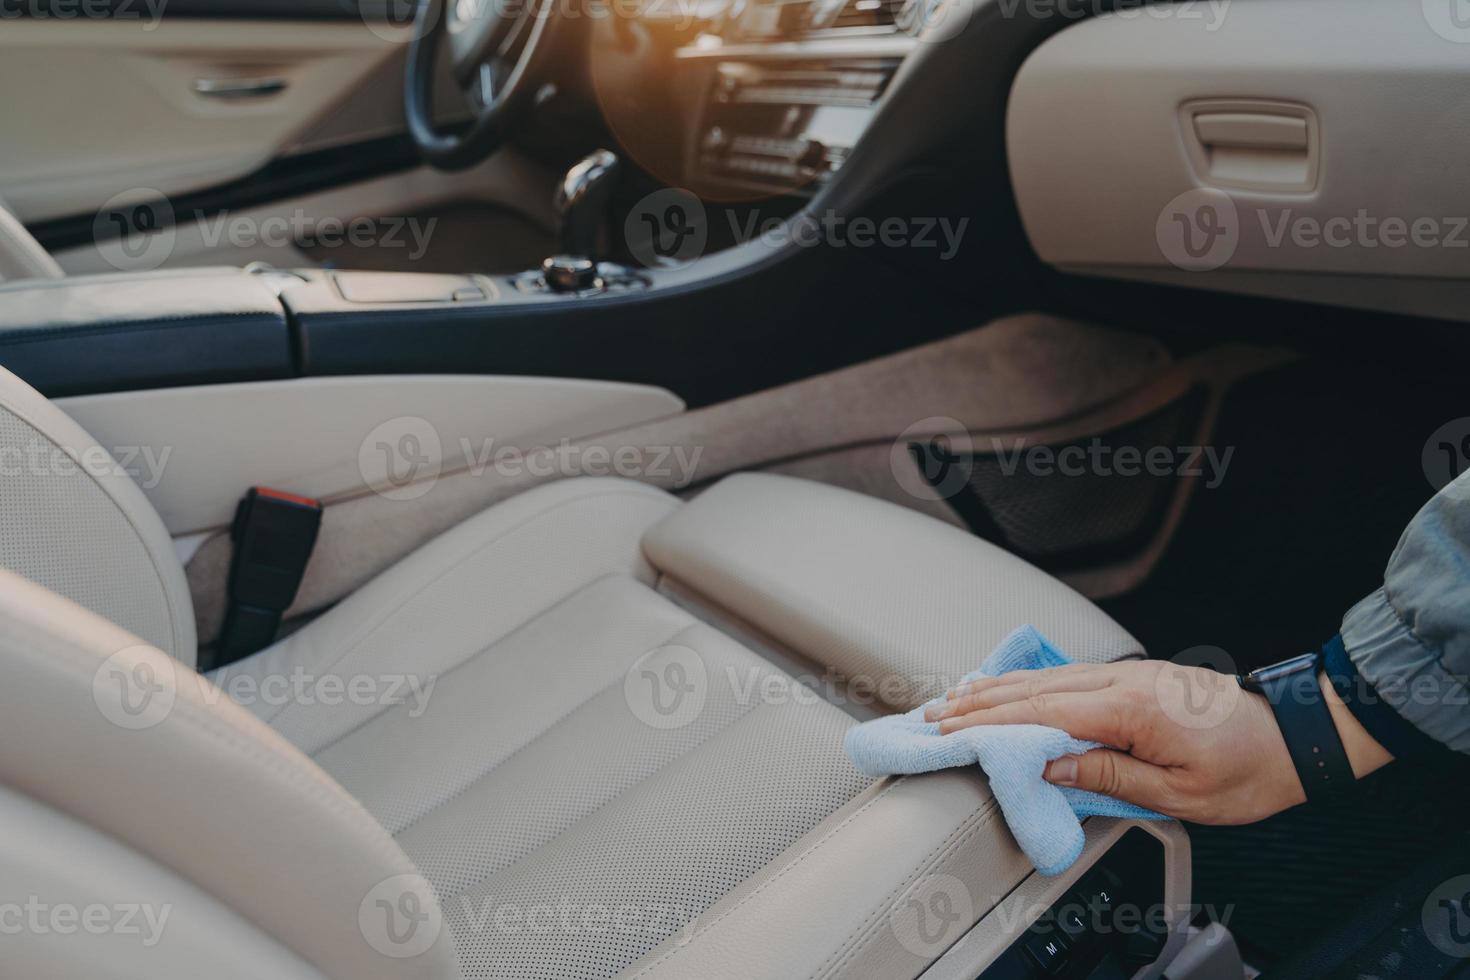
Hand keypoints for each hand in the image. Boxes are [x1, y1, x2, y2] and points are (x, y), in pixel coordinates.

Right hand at [923, 660, 1390, 824]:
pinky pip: (1066, 676)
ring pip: (1045, 678)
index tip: (948, 733)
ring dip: (996, 689)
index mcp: (1128, 708)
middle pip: (1032, 689)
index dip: (988, 725)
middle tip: (931, 715)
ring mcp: (1127, 673)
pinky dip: (1028, 682)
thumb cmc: (1247, 770)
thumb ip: (1108, 775)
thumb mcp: (1179, 793)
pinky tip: (1008, 686)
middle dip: (977, 703)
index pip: (1040, 715)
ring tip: (953, 699)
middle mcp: (1121, 680)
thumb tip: (1051, 767)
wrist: (1297, 733)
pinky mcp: (1134, 676)